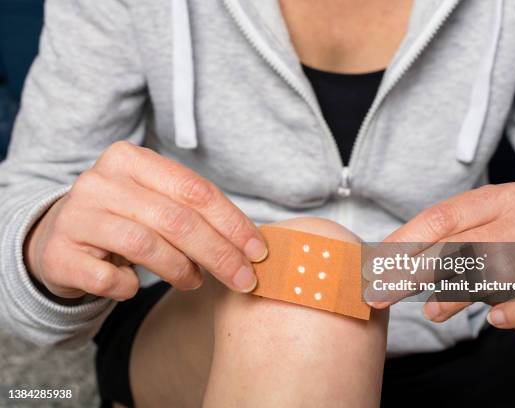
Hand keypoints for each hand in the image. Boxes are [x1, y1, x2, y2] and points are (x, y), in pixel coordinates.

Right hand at [25, 141, 267, 300]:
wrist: (60, 236)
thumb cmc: (124, 219)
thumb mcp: (157, 203)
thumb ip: (195, 213)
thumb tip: (250, 246)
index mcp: (131, 159)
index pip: (196, 191)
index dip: (233, 223)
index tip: (258, 252)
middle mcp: (101, 180)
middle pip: (177, 219)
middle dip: (219, 254)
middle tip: (242, 279)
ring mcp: (76, 215)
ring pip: (145, 245)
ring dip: (180, 270)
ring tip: (193, 281)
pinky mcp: (58, 253)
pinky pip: (108, 278)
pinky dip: (129, 287)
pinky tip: (132, 285)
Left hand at [369, 183, 514, 341]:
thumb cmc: (504, 252)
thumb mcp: (471, 236)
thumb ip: (434, 244)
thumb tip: (377, 263)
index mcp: (500, 198)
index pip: (442, 218)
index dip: (403, 244)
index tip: (374, 267)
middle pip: (459, 246)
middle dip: (413, 273)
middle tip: (382, 294)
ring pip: (491, 275)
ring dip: (452, 296)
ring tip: (430, 312)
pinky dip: (510, 313)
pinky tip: (493, 318)